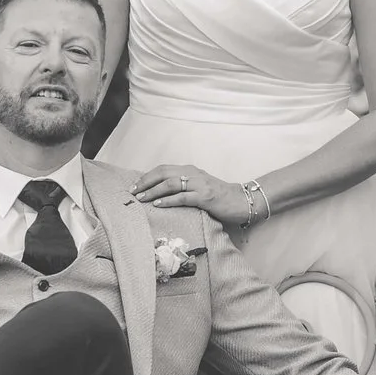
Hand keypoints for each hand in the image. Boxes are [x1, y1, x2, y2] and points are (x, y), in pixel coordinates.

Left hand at [127, 163, 255, 227]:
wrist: (243, 201)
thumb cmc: (219, 198)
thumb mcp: (199, 188)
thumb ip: (183, 187)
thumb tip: (161, 195)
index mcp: (190, 170)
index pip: (163, 169)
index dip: (147, 176)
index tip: (134, 186)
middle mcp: (193, 174)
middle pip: (163, 173)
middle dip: (145, 182)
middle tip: (132, 192)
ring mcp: (199, 185)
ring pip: (170, 184)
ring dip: (153, 191)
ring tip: (140, 198)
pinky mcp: (206, 197)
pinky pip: (183, 197)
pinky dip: (168, 201)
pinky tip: (158, 205)